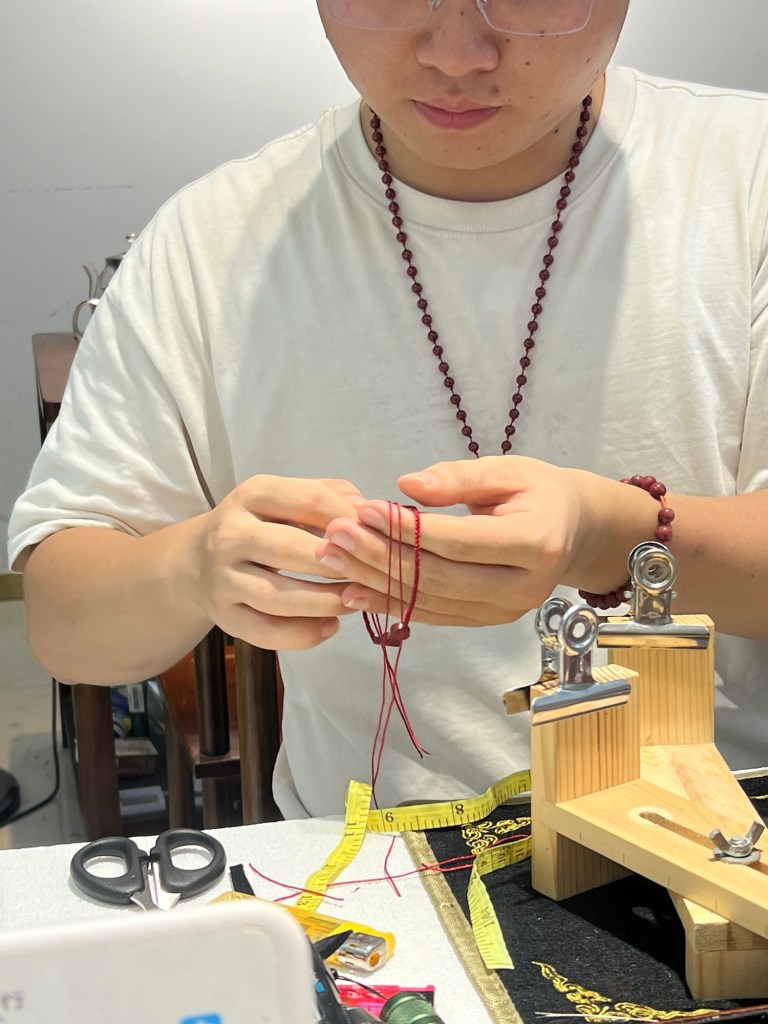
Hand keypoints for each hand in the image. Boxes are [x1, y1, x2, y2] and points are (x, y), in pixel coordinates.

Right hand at [187, 475, 364, 648]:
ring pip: (280, 597)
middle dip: (340, 564)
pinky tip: (331, 626)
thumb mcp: (284, 498)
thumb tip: (369, 509)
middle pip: (293, 550)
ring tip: (356, 601)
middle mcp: (230, 534)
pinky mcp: (224, 617)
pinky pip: (267, 632)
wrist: (196, 562)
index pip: (310, 501)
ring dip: (326, 602)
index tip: (379, 533)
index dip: (351, 519)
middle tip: (372, 574)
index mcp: (251, 495)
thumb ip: (328, 495)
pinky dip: (304, 635)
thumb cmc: (259, 526)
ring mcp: (223, 578)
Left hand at [316, 456, 601, 626]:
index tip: (364, 508)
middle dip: (381, 557)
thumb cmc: (540, 493)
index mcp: (536, 543)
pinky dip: (392, 604)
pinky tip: (355, 590)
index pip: (459, 541)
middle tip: (336, 535)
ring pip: (432, 602)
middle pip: (440, 577)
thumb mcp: (508, 470)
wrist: (574, 531)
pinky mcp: (489, 620)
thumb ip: (458, 478)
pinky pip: (434, 616)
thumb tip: (407, 486)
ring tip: (334, 558)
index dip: (407, 529)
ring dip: (377, 582)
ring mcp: (506, 611)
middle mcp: (524, 587)